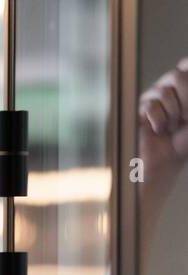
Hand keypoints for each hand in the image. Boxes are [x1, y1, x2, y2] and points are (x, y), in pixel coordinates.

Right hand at [138, 57, 187, 190]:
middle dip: (186, 98)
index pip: (185, 64)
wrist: (168, 160)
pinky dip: (159, 120)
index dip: (187, 69)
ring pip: (163, 91)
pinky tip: (159, 129)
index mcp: (184, 87)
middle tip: (186, 117)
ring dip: (172, 112)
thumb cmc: (185, 141)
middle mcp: (170, 89)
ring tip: (172, 126)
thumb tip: (184, 74)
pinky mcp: (140, 110)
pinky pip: (150, 106)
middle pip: (176, 75)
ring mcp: (154, 98)